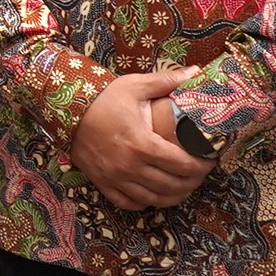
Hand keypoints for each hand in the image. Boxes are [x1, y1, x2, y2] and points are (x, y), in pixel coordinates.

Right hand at [70, 69, 211, 210]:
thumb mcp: (135, 86)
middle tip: (200, 174)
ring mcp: (115, 177)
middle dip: (192, 182)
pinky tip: (154, 195)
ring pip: (153, 199)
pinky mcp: (102, 182)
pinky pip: (129, 203)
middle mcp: (129, 165)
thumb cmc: (103, 98)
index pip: (182, 165)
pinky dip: (145, 203)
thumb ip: (166, 81)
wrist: (66, 110)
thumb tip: (196, 72)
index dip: (201, 166)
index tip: (209, 161)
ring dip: (173, 196)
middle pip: (171, 185)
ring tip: (184, 186)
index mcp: (141, 143)